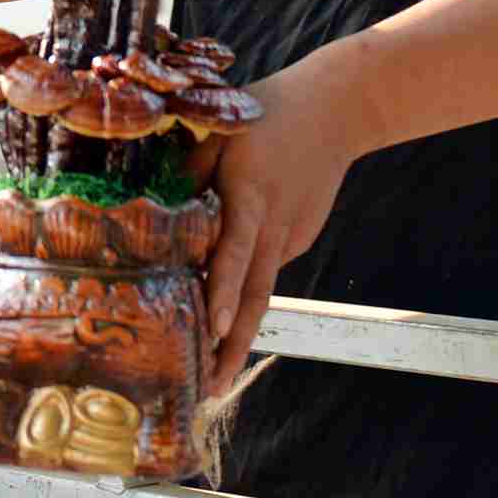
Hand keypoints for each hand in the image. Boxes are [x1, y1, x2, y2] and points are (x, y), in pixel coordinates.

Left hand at [201, 49, 378, 398]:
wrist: (337, 110)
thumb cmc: (264, 116)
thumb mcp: (220, 133)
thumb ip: (191, 176)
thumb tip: (160, 217)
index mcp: (251, 196)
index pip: (234, 252)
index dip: (223, 291)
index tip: (213, 328)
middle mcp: (275, 225)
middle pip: (254, 293)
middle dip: (232, 344)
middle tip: (211, 388)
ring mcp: (292, 236)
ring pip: (262, 291)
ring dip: (241, 334)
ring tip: (217, 376)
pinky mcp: (300, 237)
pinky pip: (266, 265)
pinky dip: (246, 290)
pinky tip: (226, 309)